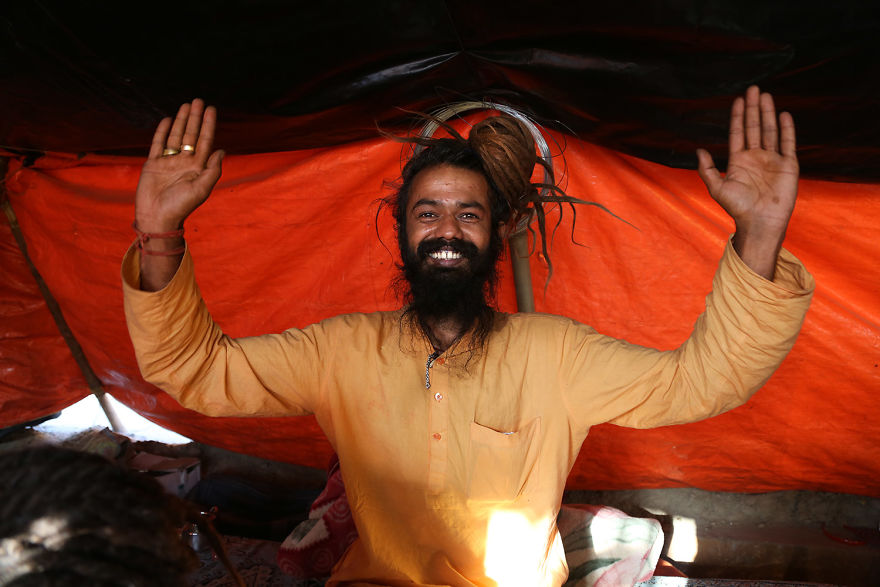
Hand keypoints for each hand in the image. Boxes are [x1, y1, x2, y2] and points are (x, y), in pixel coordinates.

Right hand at [135, 99, 223, 232]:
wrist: (157, 217)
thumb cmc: (181, 206)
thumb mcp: (201, 188)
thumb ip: (212, 170)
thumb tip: (222, 150)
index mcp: (198, 168)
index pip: (205, 141)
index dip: (209, 125)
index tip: (212, 110)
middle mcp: (185, 162)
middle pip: (191, 135)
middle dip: (195, 118)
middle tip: (199, 101)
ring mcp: (169, 162)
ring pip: (176, 136)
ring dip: (181, 121)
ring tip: (186, 105)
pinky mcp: (153, 164)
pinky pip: (158, 144)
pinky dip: (162, 131)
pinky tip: (168, 120)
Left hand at [697, 86, 797, 278]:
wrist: (760, 221)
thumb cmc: (737, 208)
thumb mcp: (717, 188)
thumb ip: (706, 169)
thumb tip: (698, 150)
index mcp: (739, 161)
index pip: (738, 133)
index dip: (738, 116)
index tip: (739, 100)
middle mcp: (756, 157)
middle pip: (754, 127)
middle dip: (754, 108)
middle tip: (753, 89)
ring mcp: (772, 159)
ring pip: (770, 131)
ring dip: (768, 113)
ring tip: (766, 95)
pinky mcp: (788, 164)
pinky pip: (788, 143)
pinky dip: (787, 129)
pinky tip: (784, 114)